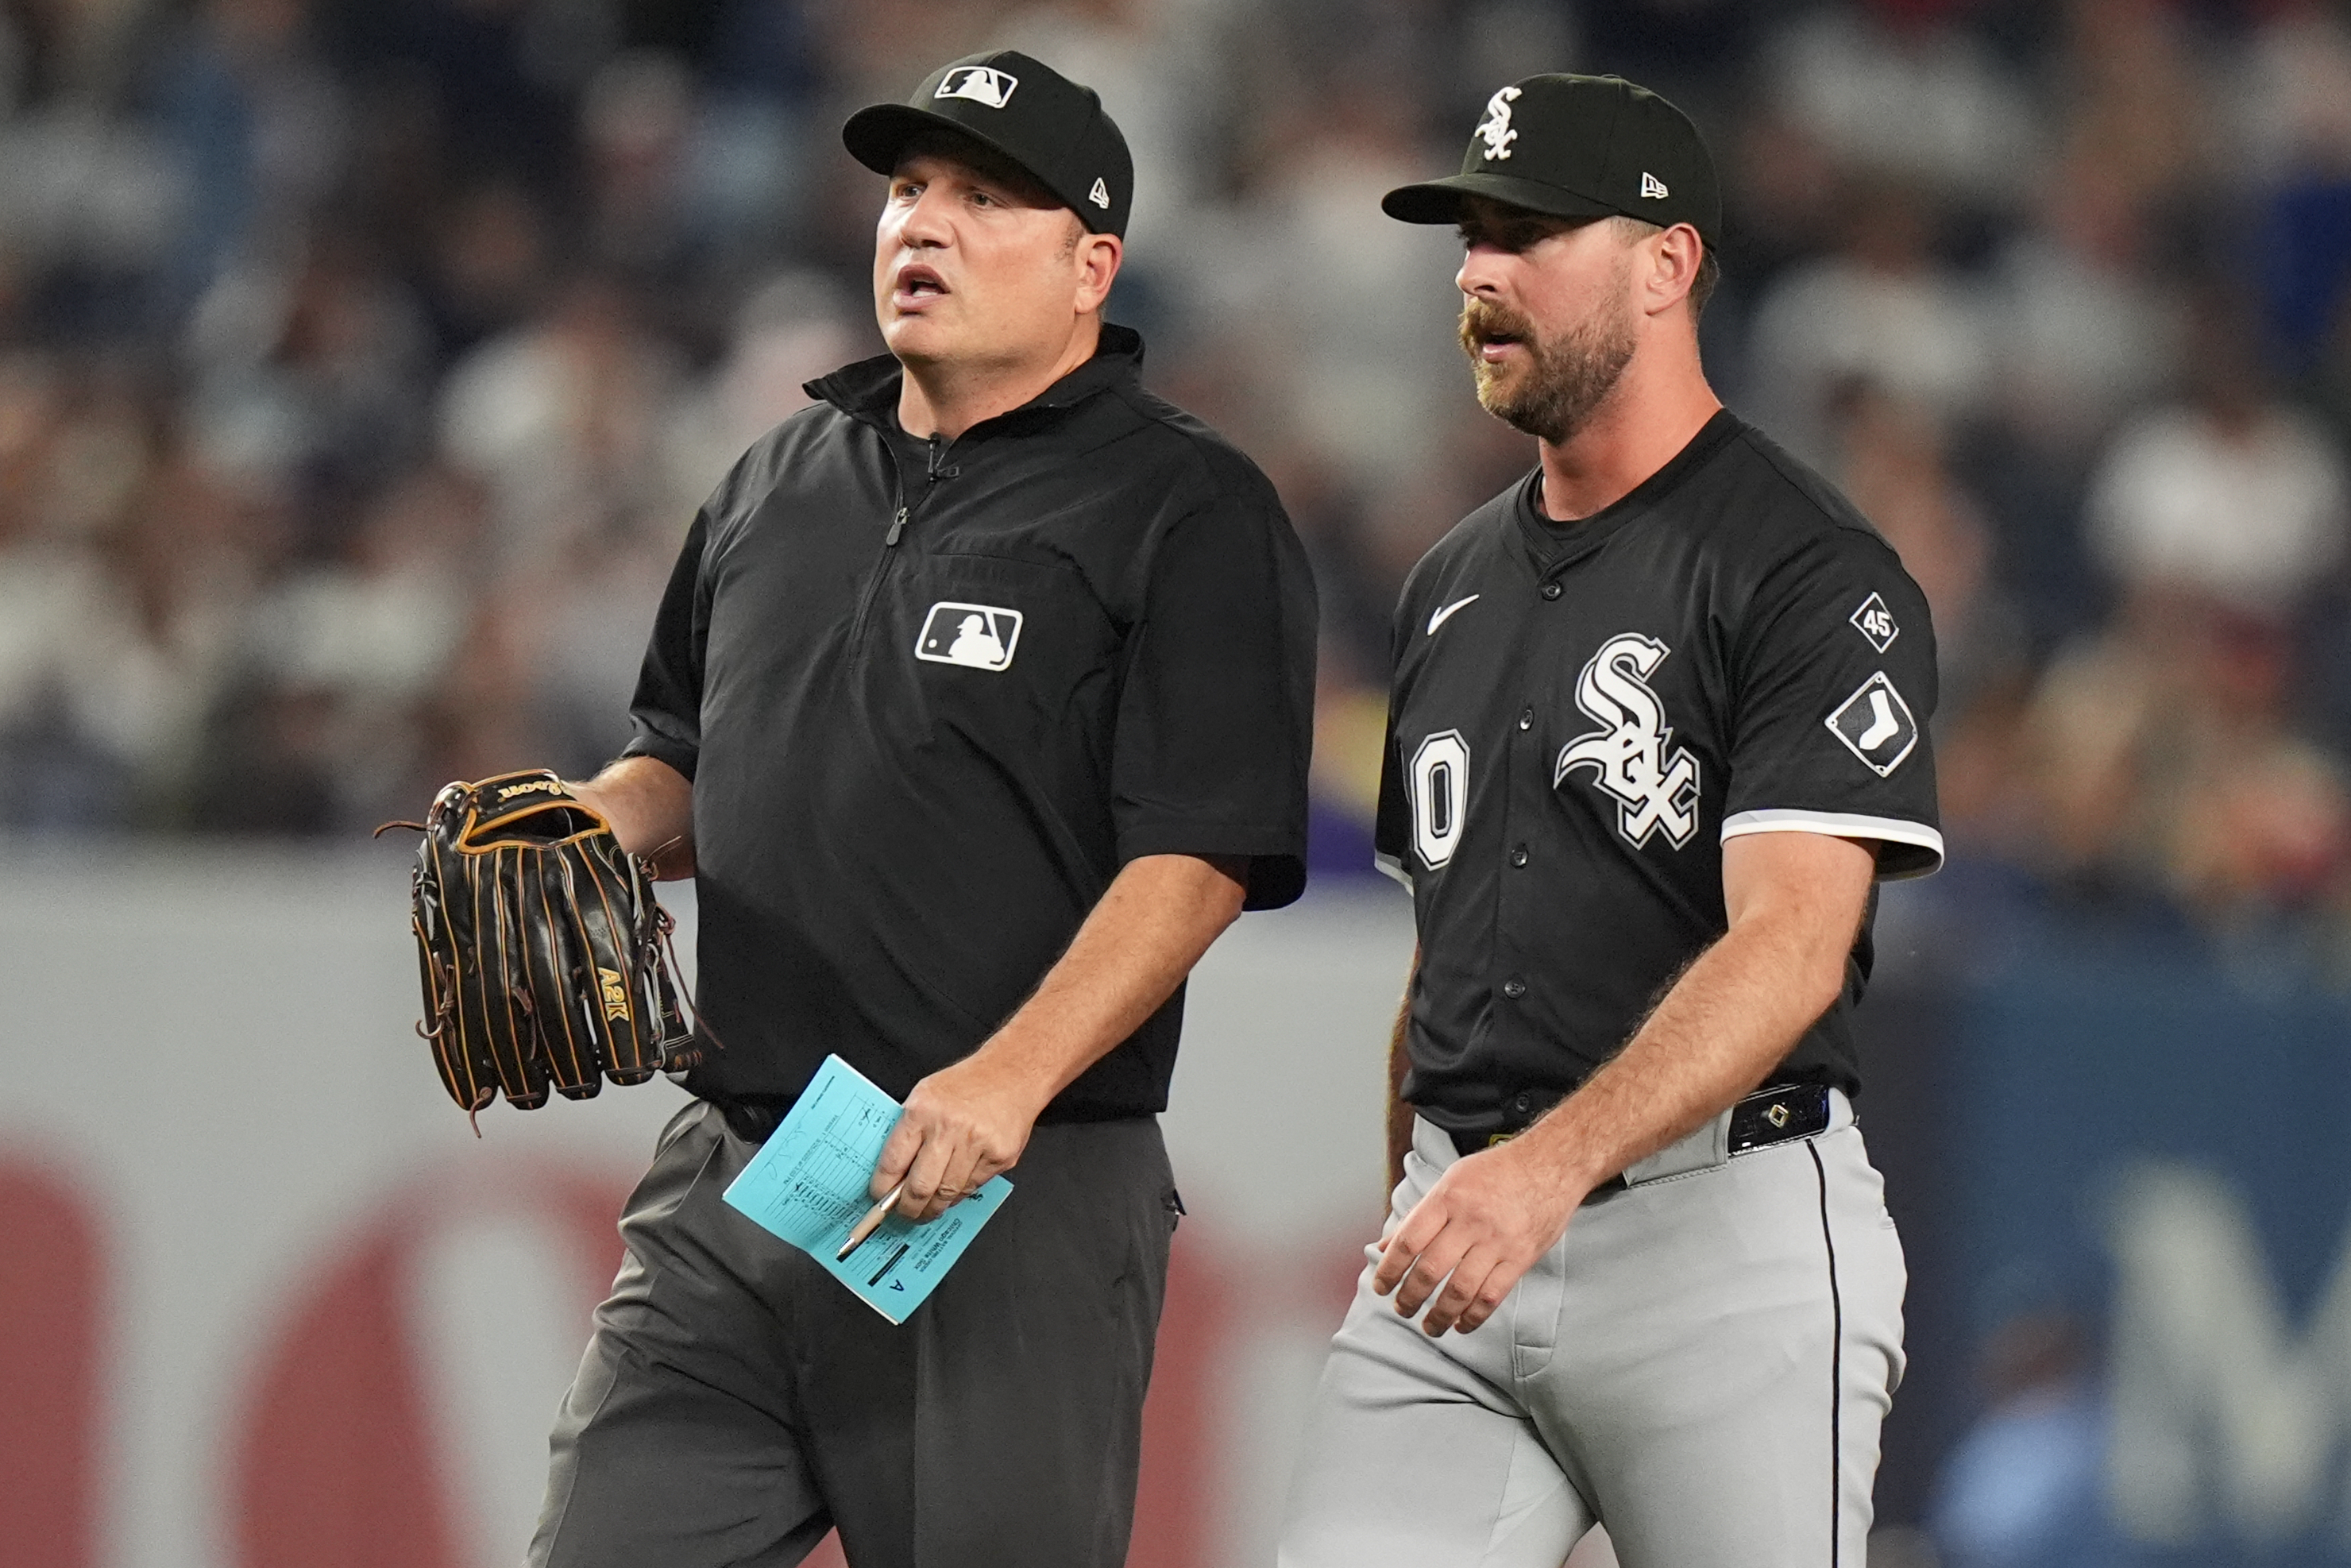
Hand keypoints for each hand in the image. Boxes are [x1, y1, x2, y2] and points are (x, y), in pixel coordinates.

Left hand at [869, 1050, 1047, 1222]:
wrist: (1014, 1072)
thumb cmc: (967, 1084)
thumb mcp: (926, 1095)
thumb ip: (910, 1132)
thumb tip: (893, 1175)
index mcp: (922, 1110)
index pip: (893, 1162)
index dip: (882, 1188)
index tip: (879, 1199)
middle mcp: (948, 1127)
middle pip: (920, 1187)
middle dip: (909, 1209)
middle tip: (905, 1213)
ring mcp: (977, 1144)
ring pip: (948, 1193)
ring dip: (935, 1207)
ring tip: (929, 1208)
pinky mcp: (999, 1157)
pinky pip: (972, 1187)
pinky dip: (960, 1193)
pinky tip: (955, 1189)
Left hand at [1370, 1139, 1585, 1336]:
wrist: (1551, 1163)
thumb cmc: (1497, 1171)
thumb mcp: (1451, 1180)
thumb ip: (1419, 1216)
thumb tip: (1384, 1246)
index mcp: (1448, 1198)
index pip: (1409, 1241)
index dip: (1389, 1269)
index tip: (1381, 1286)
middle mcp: (1471, 1220)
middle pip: (1430, 1270)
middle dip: (1410, 1297)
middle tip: (1402, 1309)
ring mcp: (1497, 1241)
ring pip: (1460, 1290)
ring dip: (1440, 1315)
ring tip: (1430, 1325)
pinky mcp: (1521, 1257)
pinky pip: (1492, 1296)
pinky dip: (1473, 1316)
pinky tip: (1462, 1324)